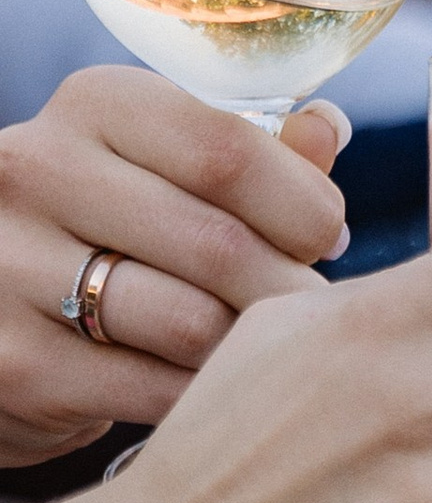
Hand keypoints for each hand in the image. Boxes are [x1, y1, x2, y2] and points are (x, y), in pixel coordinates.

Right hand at [0, 71, 348, 463]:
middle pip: (220, 244)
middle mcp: (35, 172)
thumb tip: (328, 129)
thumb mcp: (160, 168)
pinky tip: (201, 385)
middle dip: (288, 289)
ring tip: (249, 343)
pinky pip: (155, 390)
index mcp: (92, 106)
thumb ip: (245, 151)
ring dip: (243, 346)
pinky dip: (200, 396)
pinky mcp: (13, 361)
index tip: (323, 239)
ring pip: (192, 323)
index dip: (304, 207)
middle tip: (302, 310)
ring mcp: (8, 267)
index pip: (230, 151)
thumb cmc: (102, 232)